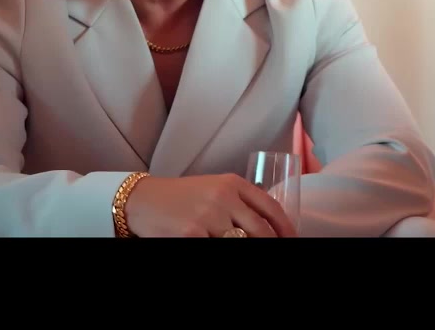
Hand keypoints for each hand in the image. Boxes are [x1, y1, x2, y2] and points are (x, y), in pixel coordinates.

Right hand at [124, 174, 297, 237]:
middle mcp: (224, 197)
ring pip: (240, 242)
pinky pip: (216, 249)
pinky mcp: (191, 234)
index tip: (292, 239)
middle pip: (260, 229)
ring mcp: (208, 216)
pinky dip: (221, 251)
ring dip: (244, 247)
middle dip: (270, 243)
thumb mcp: (214, 188)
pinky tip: (218, 247)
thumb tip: (266, 226)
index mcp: (233, 183)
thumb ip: (238, 201)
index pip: (270, 207)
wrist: (142, 200)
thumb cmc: (181, 196)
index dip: (285, 227)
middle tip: (276, 251)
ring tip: (245, 248)